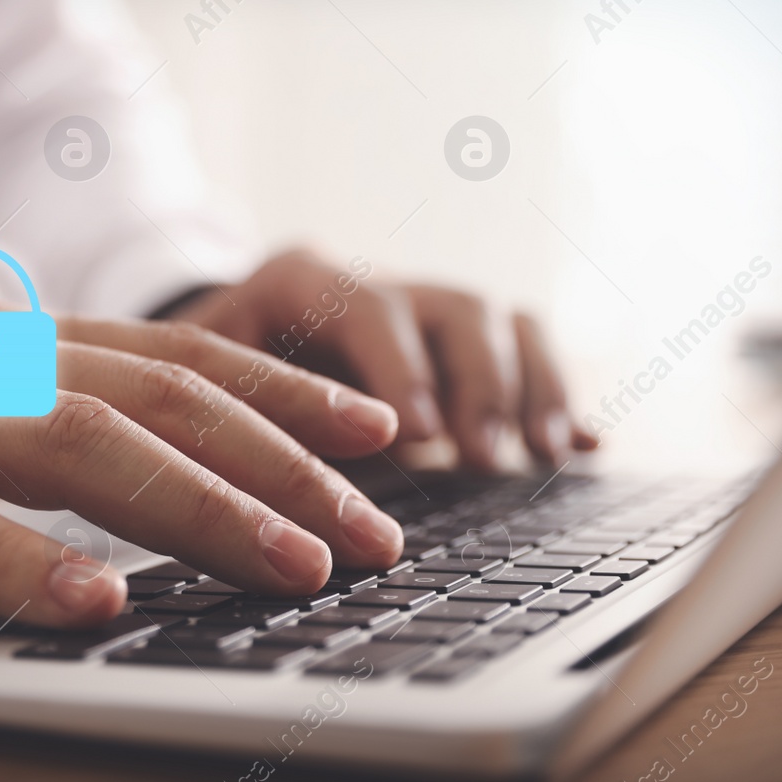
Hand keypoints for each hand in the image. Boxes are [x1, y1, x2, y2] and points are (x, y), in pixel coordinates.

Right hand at [0, 317, 403, 626]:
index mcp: (8, 348)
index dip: (283, 390)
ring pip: (75, 444)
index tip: (379, 430)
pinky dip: (21, 562)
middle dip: (279, 463)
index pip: (176, 356)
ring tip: (293, 563)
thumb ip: (55, 443)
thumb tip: (185, 500)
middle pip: (157, 399)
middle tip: (374, 528)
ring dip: (197, 508)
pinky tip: (99, 601)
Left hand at [168, 250, 597, 471]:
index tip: (420, 434)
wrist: (209, 361)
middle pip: (456, 310)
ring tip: (547, 455)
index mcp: (302, 282)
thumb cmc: (195, 385)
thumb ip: (240, 425)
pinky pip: (528, 354)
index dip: (401, 368)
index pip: (369, 307)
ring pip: (502, 323)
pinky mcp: (461, 352)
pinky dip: (558, 398)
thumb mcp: (196, 392)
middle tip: (486, 456)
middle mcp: (377, 288)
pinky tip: (586, 449)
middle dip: (480, 385)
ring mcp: (426, 316)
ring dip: (533, 389)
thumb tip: (287, 500)